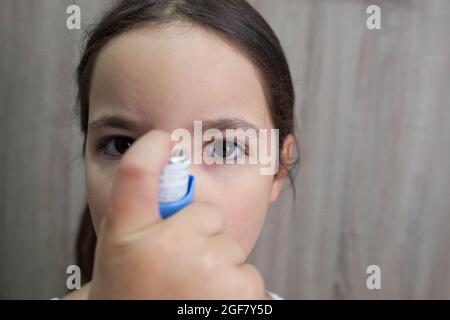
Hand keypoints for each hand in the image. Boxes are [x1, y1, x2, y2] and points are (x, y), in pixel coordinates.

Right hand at [88, 130, 266, 298]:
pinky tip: (209, 304)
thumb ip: (141, 215)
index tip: (162, 138)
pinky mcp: (242, 289)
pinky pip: (246, 272)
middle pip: (205, 213)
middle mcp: (166, 247)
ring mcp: (207, 267)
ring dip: (216, 266)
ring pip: (228, 245)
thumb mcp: (124, 254)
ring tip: (191, 293)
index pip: (136, 174)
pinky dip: (234, 289)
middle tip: (178, 269)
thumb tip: (164, 163)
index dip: (151, 149)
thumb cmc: (135, 297)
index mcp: (129, 237)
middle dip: (199, 236)